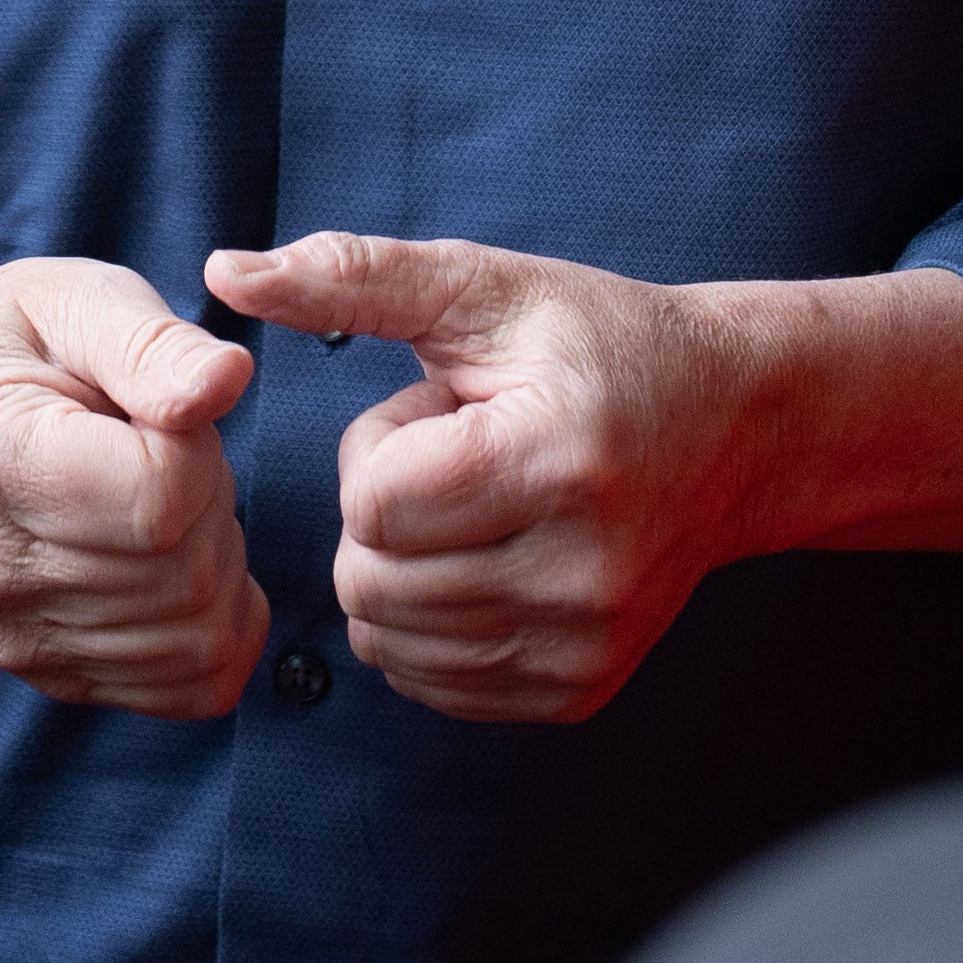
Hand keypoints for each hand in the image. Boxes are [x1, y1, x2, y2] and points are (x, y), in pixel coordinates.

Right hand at [0, 258, 265, 720]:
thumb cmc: (15, 341)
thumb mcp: (80, 301)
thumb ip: (155, 344)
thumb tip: (226, 382)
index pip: (156, 500)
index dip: (201, 455)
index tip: (170, 414)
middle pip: (181, 576)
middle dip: (215, 508)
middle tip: (172, 451)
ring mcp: (4, 633)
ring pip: (194, 640)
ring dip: (218, 567)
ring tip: (165, 502)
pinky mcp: (37, 670)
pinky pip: (183, 687)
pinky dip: (216, 630)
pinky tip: (180, 563)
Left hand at [202, 234, 756, 724]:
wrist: (736, 428)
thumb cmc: (595, 344)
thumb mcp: (484, 289)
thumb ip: (351, 277)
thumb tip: (225, 270)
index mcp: (554, 458)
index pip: (371, 503)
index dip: (377, 449)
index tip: (442, 415)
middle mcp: (582, 569)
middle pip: (371, 584)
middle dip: (383, 515)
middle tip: (458, 463)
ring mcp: (585, 642)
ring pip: (391, 644)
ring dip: (404, 572)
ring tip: (481, 507)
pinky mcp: (580, 691)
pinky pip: (434, 685)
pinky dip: (430, 627)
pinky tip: (487, 562)